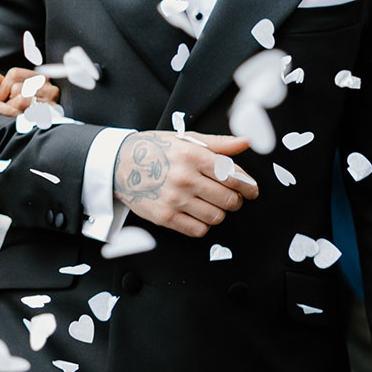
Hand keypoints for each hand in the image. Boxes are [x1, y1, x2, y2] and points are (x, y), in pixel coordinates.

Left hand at [0, 65, 60, 115]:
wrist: (43, 133)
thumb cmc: (26, 111)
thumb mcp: (14, 94)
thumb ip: (0, 83)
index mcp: (40, 78)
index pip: (14, 73)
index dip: (1, 86)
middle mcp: (48, 88)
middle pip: (17, 87)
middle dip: (7, 99)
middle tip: (7, 107)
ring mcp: (51, 103)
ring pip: (22, 100)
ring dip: (11, 108)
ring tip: (14, 113)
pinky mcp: (50, 117)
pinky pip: (25, 113)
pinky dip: (10, 113)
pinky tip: (3, 114)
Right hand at [113, 130, 257, 236]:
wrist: (120, 164)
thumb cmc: (156, 150)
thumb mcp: (186, 140)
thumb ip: (219, 144)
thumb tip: (247, 142)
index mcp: (193, 156)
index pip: (233, 176)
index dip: (248, 186)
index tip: (251, 191)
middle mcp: (185, 178)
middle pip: (229, 200)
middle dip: (235, 201)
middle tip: (232, 199)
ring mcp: (174, 199)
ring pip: (216, 217)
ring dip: (220, 213)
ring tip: (213, 206)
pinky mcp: (164, 217)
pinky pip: (198, 230)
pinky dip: (203, 225)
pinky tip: (198, 215)